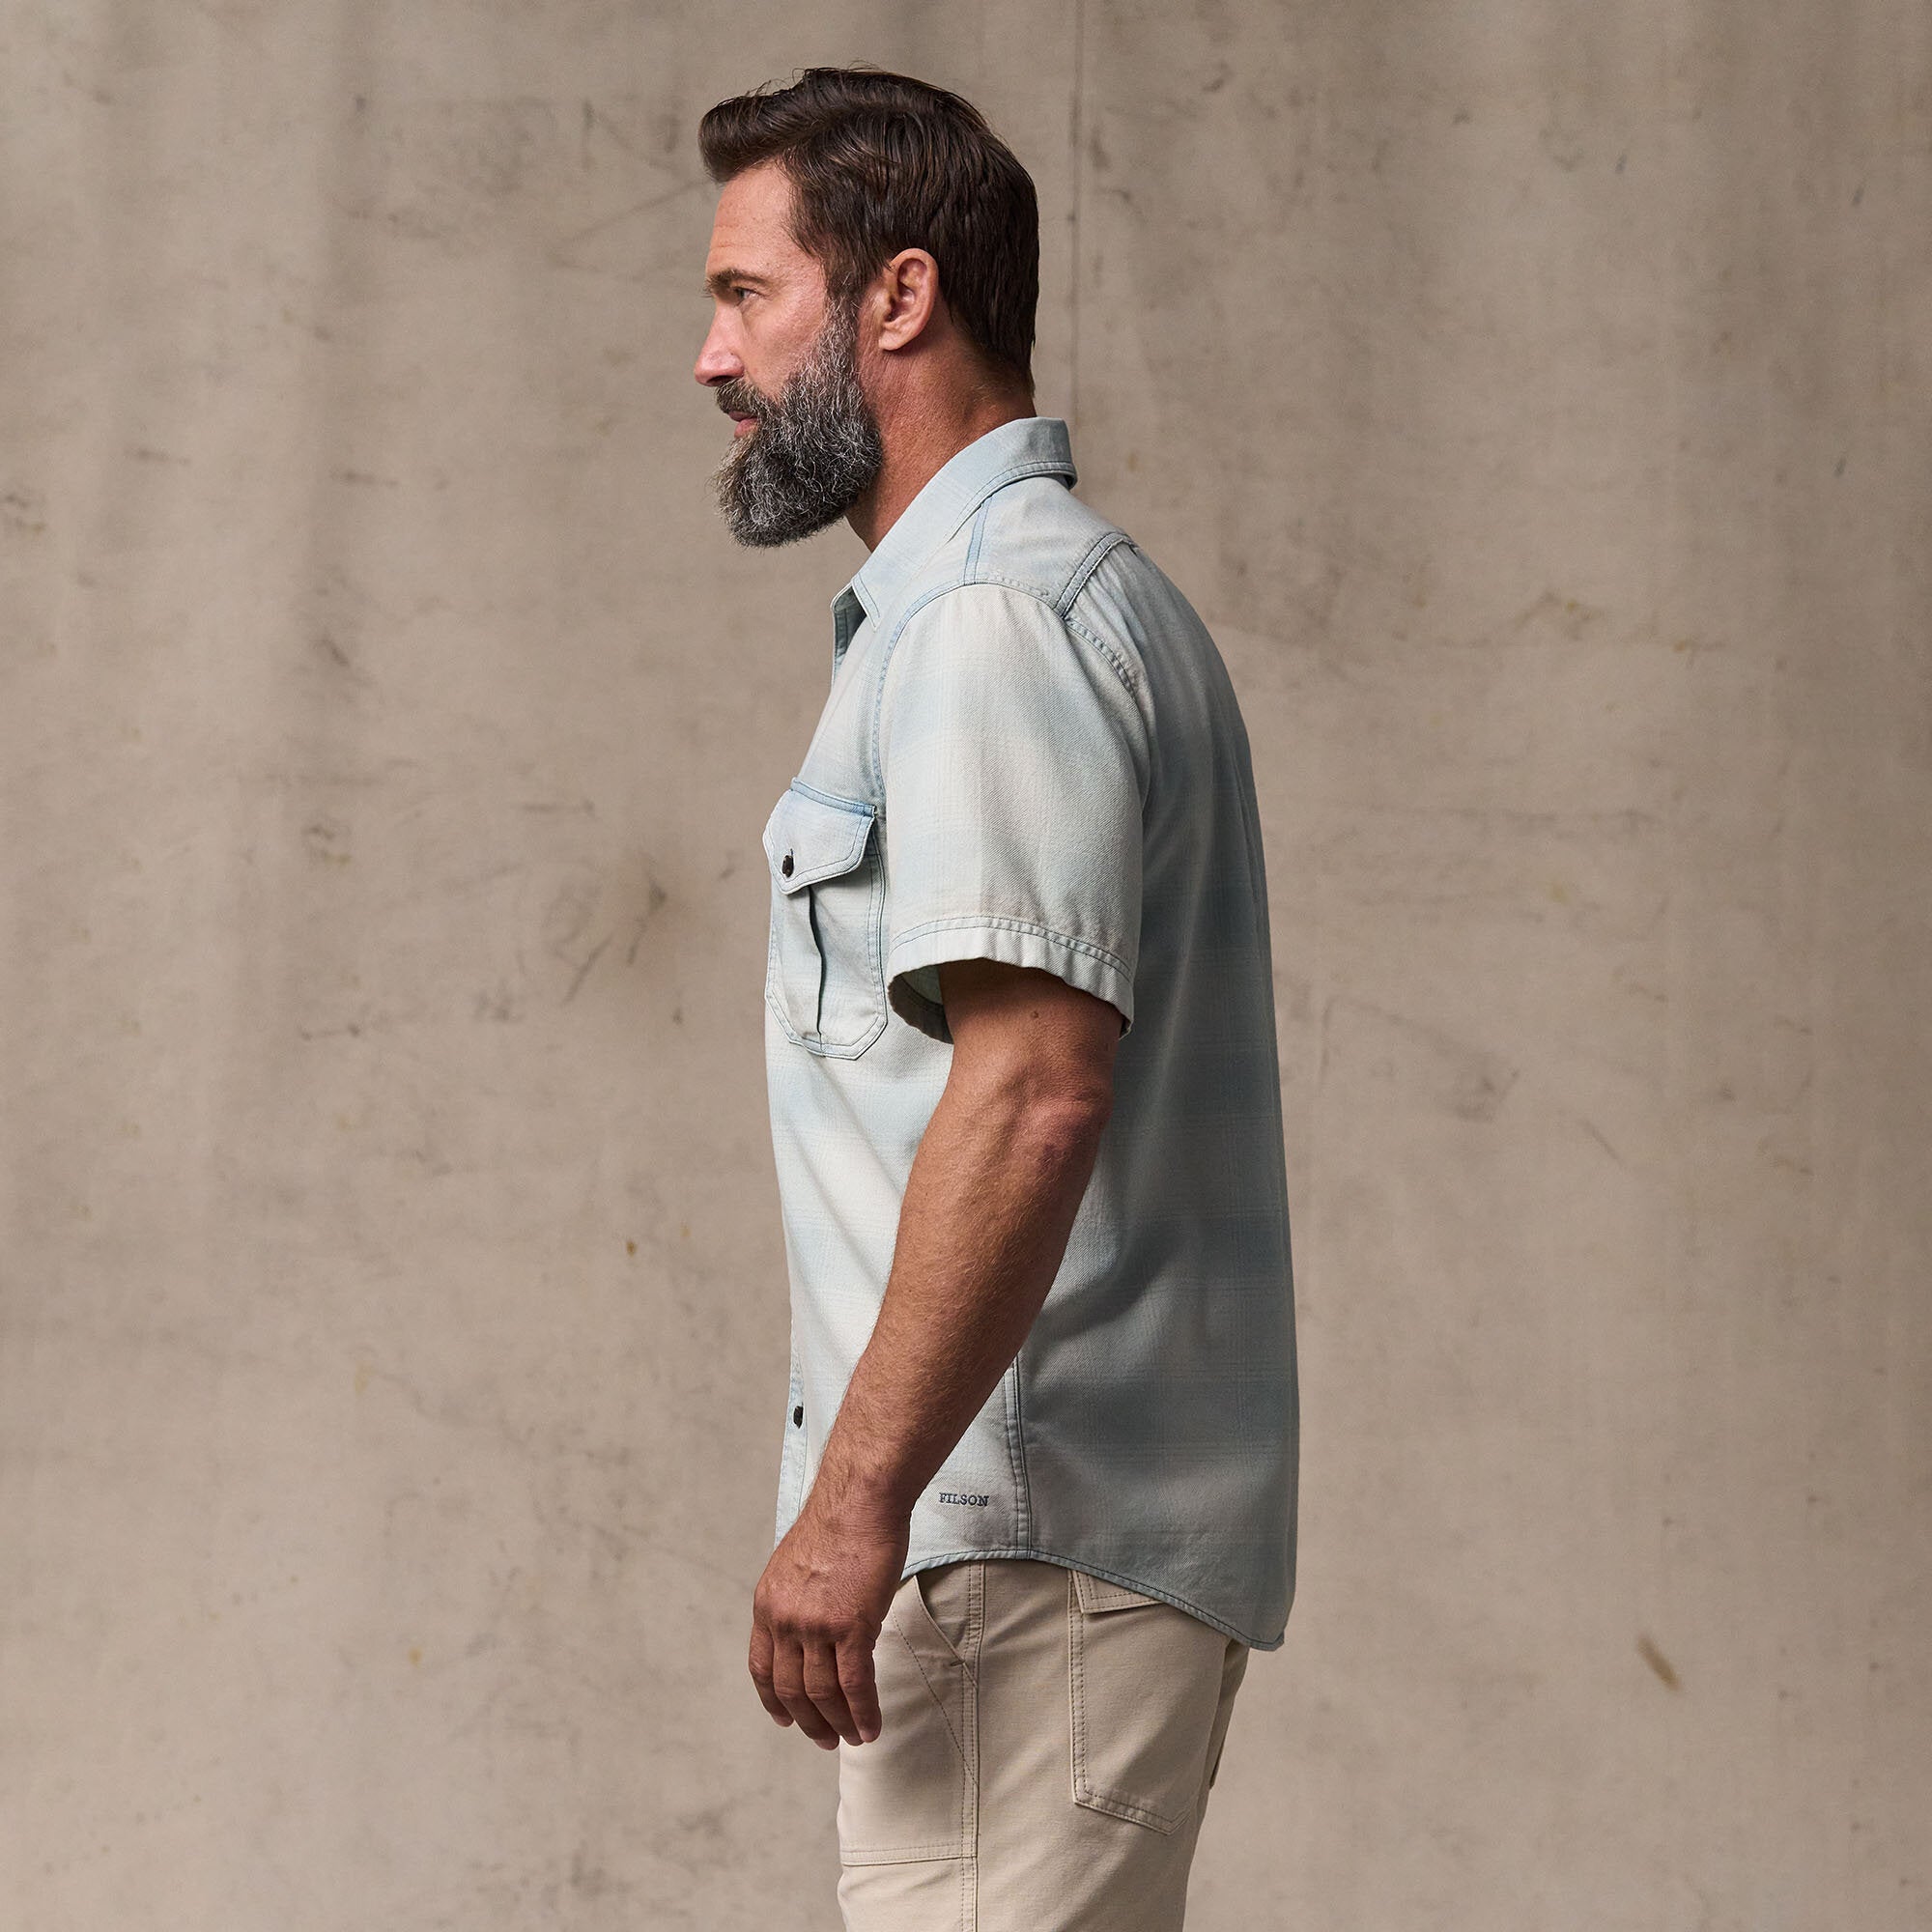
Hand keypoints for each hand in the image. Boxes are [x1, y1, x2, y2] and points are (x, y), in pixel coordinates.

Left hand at [749, 1496, 909, 1748]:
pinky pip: (854, 1684)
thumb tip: (815, 1627)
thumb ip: (799, 1600)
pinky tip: (871, 1726)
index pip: (762, 1668)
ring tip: (854, 1738)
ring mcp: (816, 1625)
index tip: (784, 1719)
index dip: (772, 1700)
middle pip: (791, 1689)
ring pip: (822, 1693)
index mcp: (767, 1604)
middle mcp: (784, 1620)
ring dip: (839, 1723)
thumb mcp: (799, 1564)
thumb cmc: (840, 1522)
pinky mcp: (850, 1626)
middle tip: (826, 1739)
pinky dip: (862, 1712)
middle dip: (809, 1721)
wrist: (860, 1500)